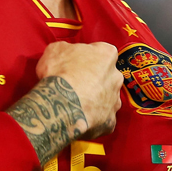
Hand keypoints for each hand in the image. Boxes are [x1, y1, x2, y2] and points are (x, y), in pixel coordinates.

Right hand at [7, 41, 122, 166]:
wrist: (61, 105)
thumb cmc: (60, 74)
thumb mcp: (55, 50)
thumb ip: (66, 49)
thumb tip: (65, 53)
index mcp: (106, 54)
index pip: (102, 51)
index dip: (88, 57)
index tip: (76, 63)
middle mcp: (116, 77)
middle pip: (107, 76)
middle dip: (95, 79)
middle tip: (76, 83)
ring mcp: (115, 101)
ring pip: (107, 98)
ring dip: (96, 100)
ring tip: (76, 103)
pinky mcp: (110, 121)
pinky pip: (103, 119)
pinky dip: (94, 118)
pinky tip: (79, 117)